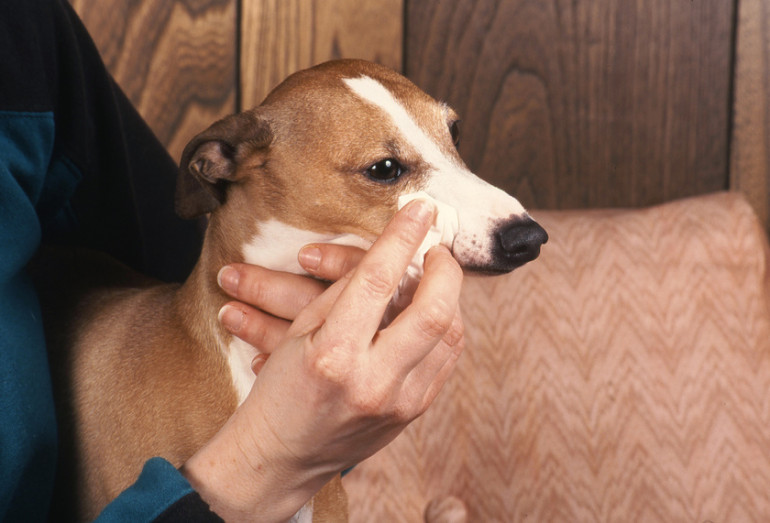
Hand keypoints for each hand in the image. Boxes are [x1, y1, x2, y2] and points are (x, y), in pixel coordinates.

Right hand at [182, 199, 464, 521]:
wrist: (283, 458)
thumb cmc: (281, 390)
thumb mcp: (300, 332)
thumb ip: (346, 292)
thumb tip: (387, 255)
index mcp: (333, 355)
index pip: (377, 281)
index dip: (402, 237)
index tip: (421, 209)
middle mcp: (372, 381)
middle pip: (434, 310)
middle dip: (445, 268)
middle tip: (437, 248)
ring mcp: (399, 402)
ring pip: (451, 334)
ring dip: (448, 297)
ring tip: (433, 279)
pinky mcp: (413, 413)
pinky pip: (446, 359)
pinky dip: (444, 327)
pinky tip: (430, 313)